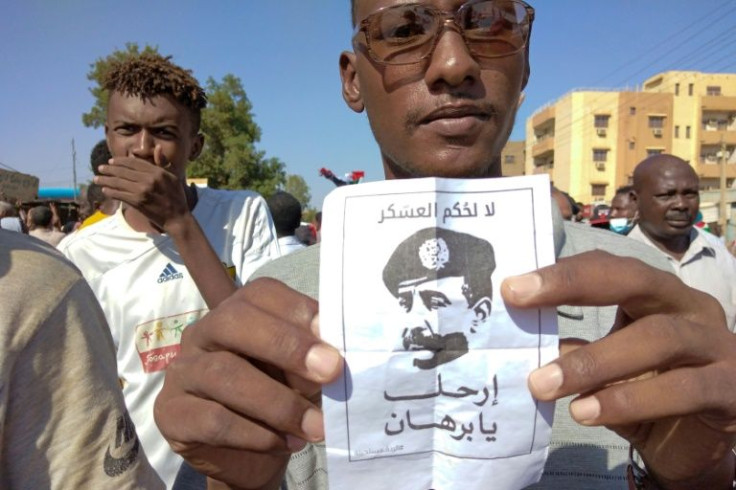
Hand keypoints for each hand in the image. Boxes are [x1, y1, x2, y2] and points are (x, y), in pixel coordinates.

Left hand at [94, 145, 188, 230]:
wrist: (177, 218)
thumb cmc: (176, 197)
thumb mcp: (173, 177)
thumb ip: (163, 162)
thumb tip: (157, 147)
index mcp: (158, 172)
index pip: (135, 163)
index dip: (121, 161)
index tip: (111, 161)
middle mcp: (149, 179)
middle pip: (124, 171)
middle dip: (109, 169)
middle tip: (100, 168)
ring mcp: (143, 191)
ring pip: (119, 182)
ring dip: (106, 180)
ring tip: (97, 179)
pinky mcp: (138, 202)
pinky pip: (120, 194)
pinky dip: (111, 192)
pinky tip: (105, 190)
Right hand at [154, 278, 342, 488]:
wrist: (250, 457)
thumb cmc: (280, 398)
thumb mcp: (301, 374)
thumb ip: (312, 359)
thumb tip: (334, 357)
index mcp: (237, 311)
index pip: (261, 293)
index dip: (298, 311)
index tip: (333, 338)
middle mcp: (202, 332)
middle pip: (234, 321)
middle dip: (287, 345)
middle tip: (331, 371)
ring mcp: (182, 371)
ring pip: (225, 374)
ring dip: (280, 403)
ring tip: (317, 426)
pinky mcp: (171, 414)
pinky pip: (214, 420)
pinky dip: (256, 434)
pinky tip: (285, 443)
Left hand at [501, 251, 735, 488]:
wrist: (692, 448)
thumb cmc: (643, 394)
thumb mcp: (601, 370)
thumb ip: (570, 349)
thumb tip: (516, 336)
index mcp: (658, 295)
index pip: (610, 268)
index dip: (562, 273)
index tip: (511, 288)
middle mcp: (690, 308)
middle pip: (636, 281)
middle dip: (574, 286)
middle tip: (520, 300)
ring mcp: (717, 345)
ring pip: (657, 339)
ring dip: (594, 361)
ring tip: (543, 384)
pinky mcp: (731, 388)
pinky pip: (682, 389)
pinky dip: (629, 400)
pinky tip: (586, 411)